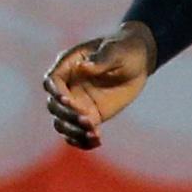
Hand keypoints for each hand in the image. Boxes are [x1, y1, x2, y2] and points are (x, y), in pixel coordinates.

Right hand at [44, 21, 156, 149]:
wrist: (139, 62)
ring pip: (62, 123)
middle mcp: (68, 86)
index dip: (56, 93)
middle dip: (67, 115)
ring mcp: (77, 103)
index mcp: (68, 66)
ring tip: (94, 134)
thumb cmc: (125, 49)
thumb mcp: (116, 51)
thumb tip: (83, 67)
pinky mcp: (90, 116)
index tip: (69, 101)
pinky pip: (78, 133)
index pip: (52, 82)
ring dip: (73, 132)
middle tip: (88, 120)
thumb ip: (101, 59)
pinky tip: (97, 142)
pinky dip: (83, 141)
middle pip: (54, 106)